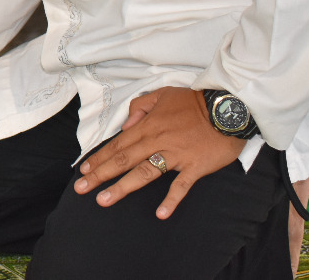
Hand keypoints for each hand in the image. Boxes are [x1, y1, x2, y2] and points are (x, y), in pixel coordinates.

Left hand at [74, 86, 245, 218]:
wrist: (228, 108)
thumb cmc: (195, 101)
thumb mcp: (163, 94)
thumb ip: (141, 107)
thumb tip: (126, 124)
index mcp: (147, 126)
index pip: (118, 145)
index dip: (99, 158)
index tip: (84, 170)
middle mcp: (156, 141)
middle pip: (123, 160)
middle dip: (100, 175)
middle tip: (81, 189)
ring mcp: (175, 155)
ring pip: (143, 173)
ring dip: (123, 188)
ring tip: (104, 201)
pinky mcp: (194, 167)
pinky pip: (181, 186)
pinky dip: (171, 200)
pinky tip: (161, 214)